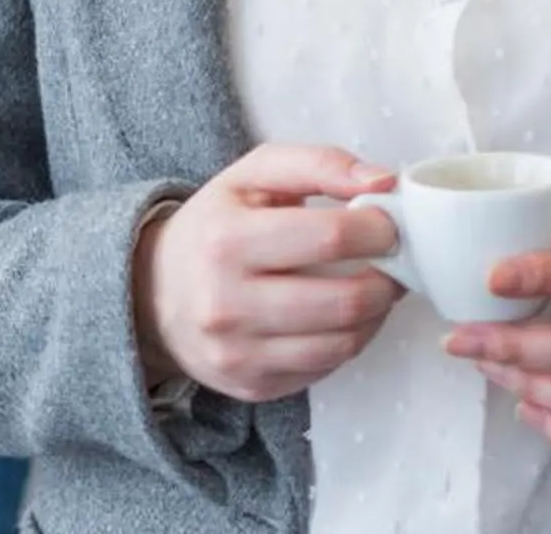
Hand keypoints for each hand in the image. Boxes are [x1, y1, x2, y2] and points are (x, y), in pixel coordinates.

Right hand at [133, 144, 403, 403]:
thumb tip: (384, 180)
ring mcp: (239, 354)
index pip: (329, 237)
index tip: (390, 223)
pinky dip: (351, 340)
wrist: (153, 293)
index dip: (378, 229)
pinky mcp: (253, 386)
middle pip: (344, 300)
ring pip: (344, 342)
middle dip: (389, 279)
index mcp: (227, 240)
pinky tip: (346, 315)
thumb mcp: (253, 174)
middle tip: (396, 261)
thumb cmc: (216, 225)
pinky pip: (327, 367)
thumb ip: (320, 164)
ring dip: (377, 314)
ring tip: (378, 287)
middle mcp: (228, 304)